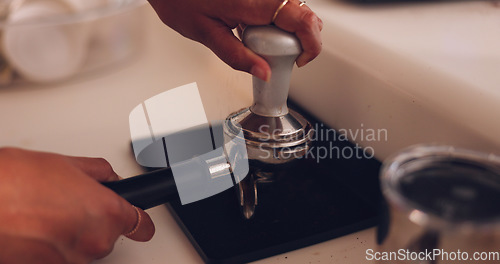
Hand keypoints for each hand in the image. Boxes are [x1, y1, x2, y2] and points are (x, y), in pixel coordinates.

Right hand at [0, 148, 154, 263]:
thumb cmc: (13, 183)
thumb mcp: (67, 164)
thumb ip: (98, 173)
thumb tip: (108, 178)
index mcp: (106, 214)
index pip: (140, 224)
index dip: (141, 221)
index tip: (143, 223)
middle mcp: (94, 243)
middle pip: (108, 235)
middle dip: (94, 220)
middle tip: (69, 202)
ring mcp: (71, 262)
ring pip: (83, 247)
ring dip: (71, 234)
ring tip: (43, 212)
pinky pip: (61, 257)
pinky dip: (52, 245)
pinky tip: (34, 226)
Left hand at [148, 0, 321, 80]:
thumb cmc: (180, 0)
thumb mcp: (206, 35)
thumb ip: (237, 56)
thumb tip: (264, 73)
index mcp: (254, 2)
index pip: (303, 20)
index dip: (311, 44)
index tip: (300, 61)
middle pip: (304, 16)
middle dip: (299, 41)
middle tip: (273, 55)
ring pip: (294, 11)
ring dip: (286, 32)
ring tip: (256, 40)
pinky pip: (280, 6)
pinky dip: (275, 22)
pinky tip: (252, 28)